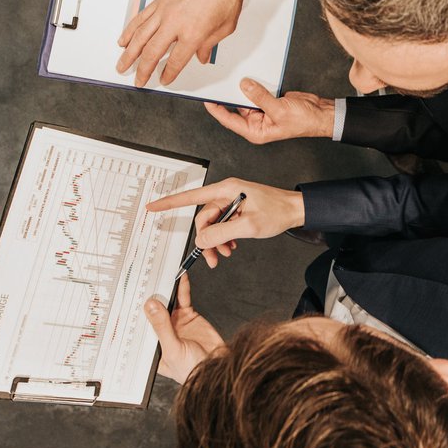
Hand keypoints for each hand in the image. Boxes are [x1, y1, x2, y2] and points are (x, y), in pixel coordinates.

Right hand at [116, 0, 254, 86]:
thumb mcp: (225, 28)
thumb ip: (210, 45)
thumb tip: (201, 56)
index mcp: (193, 34)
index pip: (176, 61)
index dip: (169, 73)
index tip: (164, 79)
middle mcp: (175, 23)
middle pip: (152, 52)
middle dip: (142, 69)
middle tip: (138, 80)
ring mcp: (164, 11)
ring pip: (140, 36)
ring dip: (129, 53)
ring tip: (122, 64)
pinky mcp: (160, 1)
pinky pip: (140, 19)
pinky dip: (130, 30)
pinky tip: (124, 40)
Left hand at [144, 276, 224, 383]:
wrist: (219, 367)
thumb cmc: (193, 369)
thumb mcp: (173, 350)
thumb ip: (162, 327)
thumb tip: (151, 306)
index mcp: (151, 346)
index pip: (139, 325)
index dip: (135, 310)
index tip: (131, 294)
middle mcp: (161, 332)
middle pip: (152, 310)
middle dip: (149, 295)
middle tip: (145, 278)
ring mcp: (175, 323)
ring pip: (167, 302)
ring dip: (165, 289)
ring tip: (162, 273)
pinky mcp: (189, 316)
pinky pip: (183, 300)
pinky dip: (181, 289)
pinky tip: (180, 279)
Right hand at [147, 177, 305, 266]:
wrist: (295, 210)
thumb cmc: (277, 211)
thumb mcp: (249, 226)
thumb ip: (222, 233)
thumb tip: (201, 240)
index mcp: (226, 190)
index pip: (191, 197)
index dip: (169, 203)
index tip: (153, 207)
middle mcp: (225, 194)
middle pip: (204, 219)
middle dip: (207, 240)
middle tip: (215, 258)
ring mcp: (231, 202)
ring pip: (213, 225)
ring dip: (217, 242)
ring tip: (227, 254)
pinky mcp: (236, 210)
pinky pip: (222, 226)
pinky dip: (225, 238)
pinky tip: (233, 247)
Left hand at [206, 79, 334, 143]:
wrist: (320, 113)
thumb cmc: (303, 121)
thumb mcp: (279, 109)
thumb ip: (260, 97)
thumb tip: (244, 86)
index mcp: (255, 131)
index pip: (229, 120)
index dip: (216, 109)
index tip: (207, 99)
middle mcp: (256, 123)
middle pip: (235, 108)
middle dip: (228, 96)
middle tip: (218, 83)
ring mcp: (262, 112)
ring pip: (246, 98)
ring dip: (242, 88)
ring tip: (234, 76)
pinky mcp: (268, 101)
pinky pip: (256, 92)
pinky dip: (254, 84)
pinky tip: (250, 76)